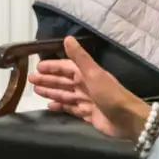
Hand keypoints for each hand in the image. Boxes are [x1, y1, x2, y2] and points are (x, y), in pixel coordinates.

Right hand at [30, 36, 151, 140]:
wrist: (127, 120)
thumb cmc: (111, 94)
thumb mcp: (94, 73)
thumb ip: (80, 57)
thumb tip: (67, 38)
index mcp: (87, 74)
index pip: (66, 68)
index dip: (52, 67)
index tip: (37, 67)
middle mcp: (86, 85)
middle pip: (63, 81)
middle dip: (48, 80)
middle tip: (31, 80)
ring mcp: (87, 100)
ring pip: (65, 94)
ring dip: (51, 92)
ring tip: (36, 91)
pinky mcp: (87, 114)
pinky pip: (70, 108)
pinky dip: (60, 106)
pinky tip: (50, 106)